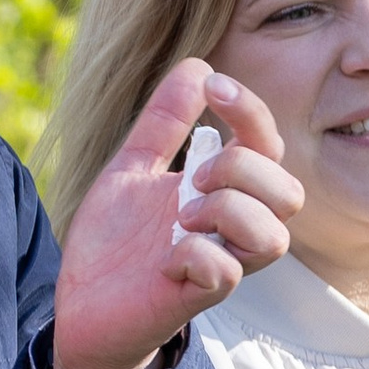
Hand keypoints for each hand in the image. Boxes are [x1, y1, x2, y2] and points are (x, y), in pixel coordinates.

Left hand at [50, 61, 301, 368]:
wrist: (79, 303)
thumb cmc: (115, 242)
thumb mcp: (132, 167)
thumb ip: (164, 124)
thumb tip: (198, 66)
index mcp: (222, 192)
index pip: (267, 145)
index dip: (251, 110)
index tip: (213, 88)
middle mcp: (231, 229)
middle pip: (289, 194)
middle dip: (244, 170)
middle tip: (191, 176)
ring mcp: (218, 264)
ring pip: (274, 236)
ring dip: (230, 211)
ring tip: (183, 215)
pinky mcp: (194, 299)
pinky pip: (225, 273)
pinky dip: (199, 255)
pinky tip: (166, 256)